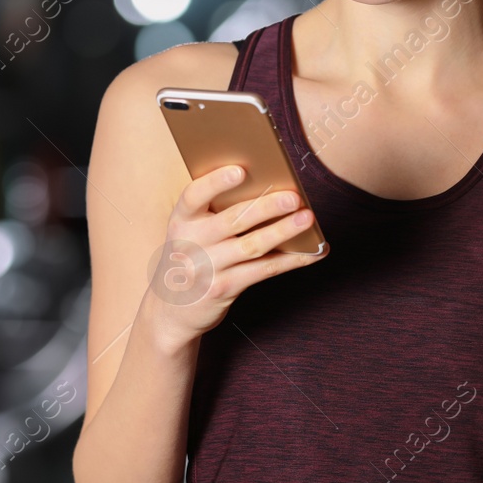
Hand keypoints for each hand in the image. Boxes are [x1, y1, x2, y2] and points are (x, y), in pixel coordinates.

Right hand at [144, 164, 323, 348]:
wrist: (171, 312)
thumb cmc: (190, 257)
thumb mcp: (189, 233)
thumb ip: (213, 212)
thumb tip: (266, 187)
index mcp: (181, 221)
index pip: (194, 196)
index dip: (216, 182)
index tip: (240, 170)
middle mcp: (191, 243)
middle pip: (233, 220)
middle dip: (266, 207)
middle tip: (293, 197)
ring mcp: (207, 268)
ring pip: (252, 246)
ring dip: (283, 231)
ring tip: (307, 218)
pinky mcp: (223, 289)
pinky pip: (263, 270)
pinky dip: (290, 260)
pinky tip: (312, 252)